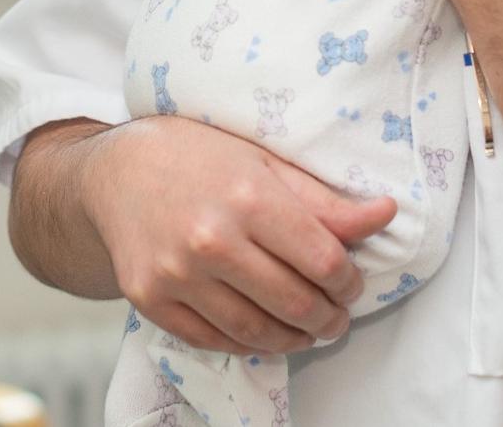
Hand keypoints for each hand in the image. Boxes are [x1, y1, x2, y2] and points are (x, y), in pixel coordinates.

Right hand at [87, 116, 396, 354]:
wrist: (116, 172)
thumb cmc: (197, 157)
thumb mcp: (264, 162)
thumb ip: (323, 199)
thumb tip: (386, 214)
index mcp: (249, 197)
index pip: (323, 261)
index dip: (350, 281)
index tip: (352, 282)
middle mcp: (211, 239)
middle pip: (295, 302)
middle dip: (329, 318)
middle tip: (338, 317)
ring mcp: (177, 274)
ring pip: (256, 331)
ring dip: (294, 339)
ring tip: (309, 331)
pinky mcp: (150, 298)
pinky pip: (212, 339)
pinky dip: (247, 344)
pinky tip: (264, 334)